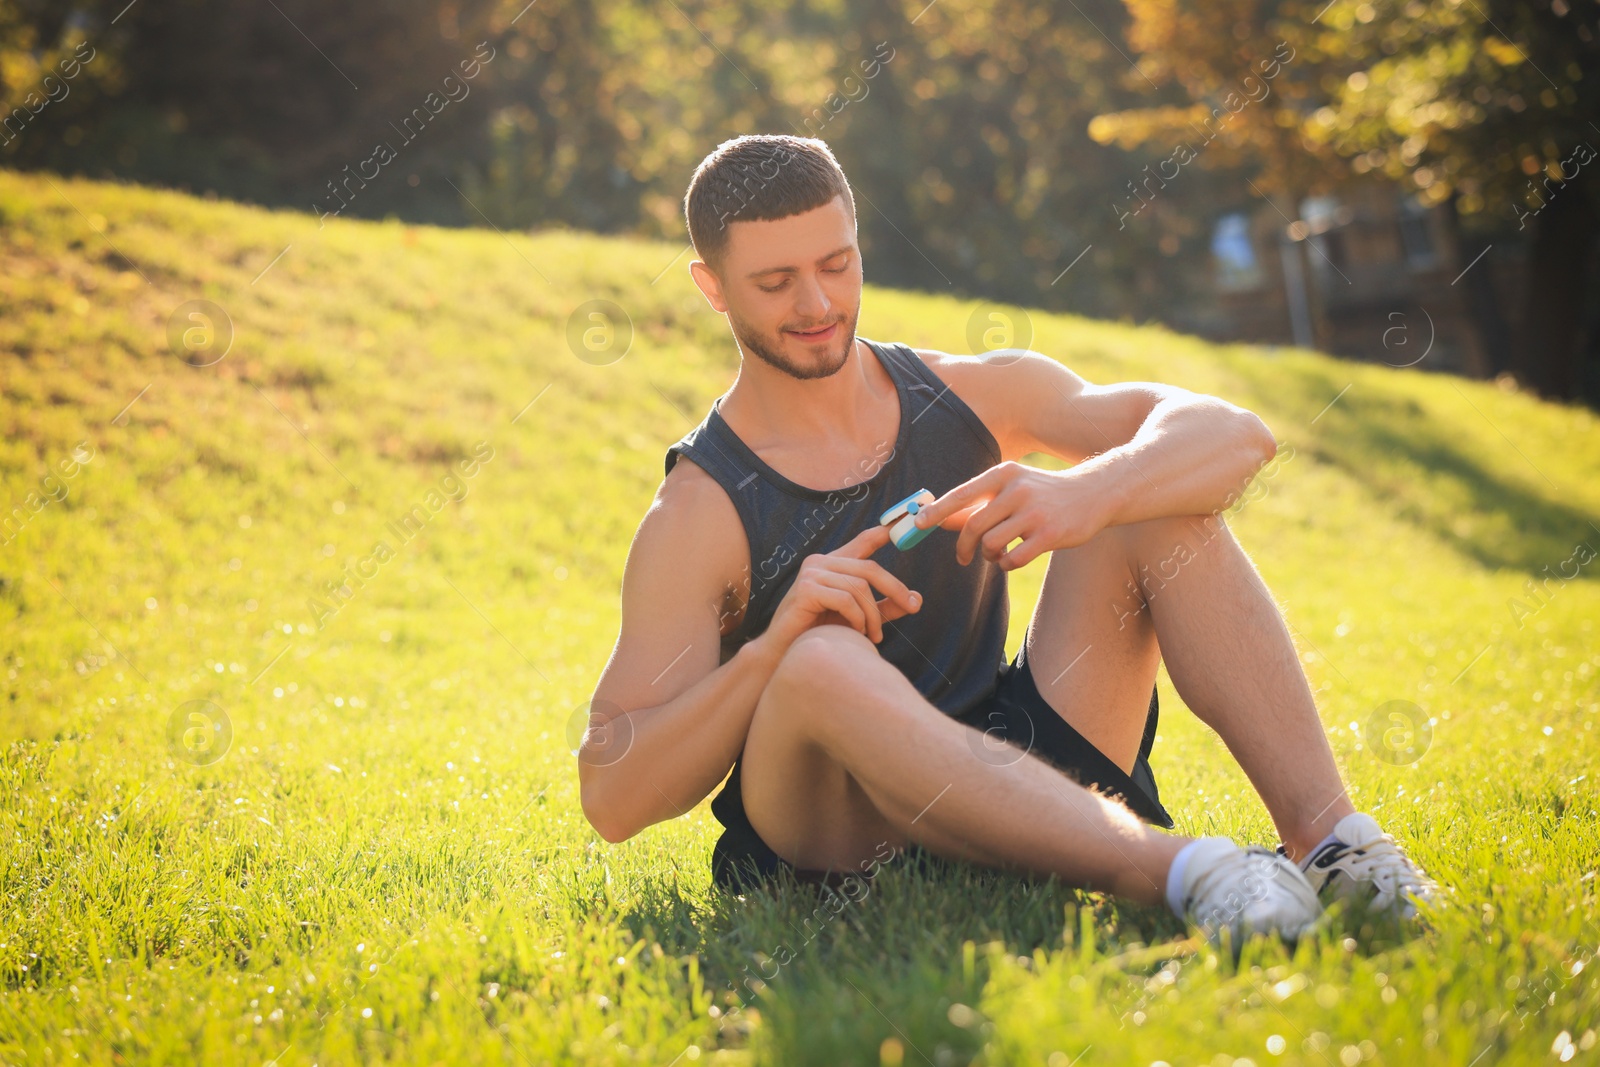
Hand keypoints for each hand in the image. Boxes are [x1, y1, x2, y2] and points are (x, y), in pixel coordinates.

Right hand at [761, 523, 922, 653]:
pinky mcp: (806, 589)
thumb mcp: (858, 617)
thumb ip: (883, 608)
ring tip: (873, 636)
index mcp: (831, 564)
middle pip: (869, 568)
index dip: (883, 533)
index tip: (903, 523)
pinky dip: (857, 619)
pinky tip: (856, 633)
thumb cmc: (819, 633)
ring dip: (873, 615)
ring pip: (860, 587)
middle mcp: (820, 562)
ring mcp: (811, 573)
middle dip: (895, 588)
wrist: (785, 653)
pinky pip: (846, 600)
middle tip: (912, 607)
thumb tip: (917, 600)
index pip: (861, 543)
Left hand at [911, 461, 1109, 569]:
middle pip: (973, 526)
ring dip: (989, 556)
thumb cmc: (1043, 493)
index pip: (962, 494)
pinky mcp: (1050, 534)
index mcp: (1004, 474)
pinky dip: (1007, 565)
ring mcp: (1035, 512)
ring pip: (991, 545)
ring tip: (998, 553)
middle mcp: (1018, 490)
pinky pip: (1013, 560)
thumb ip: (977, 504)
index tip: (918, 524)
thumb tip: (937, 519)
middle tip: (962, 558)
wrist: (1093, 493)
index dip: (937, 511)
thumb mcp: (1011, 489)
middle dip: (963, 547)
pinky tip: (1014, 559)